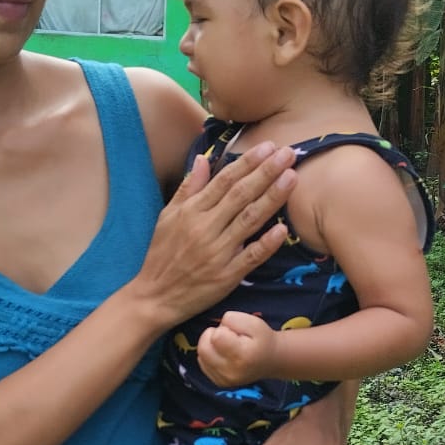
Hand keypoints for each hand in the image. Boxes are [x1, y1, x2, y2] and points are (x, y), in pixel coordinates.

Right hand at [133, 144, 296, 329]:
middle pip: (241, 195)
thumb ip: (189, 187)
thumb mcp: (168, 217)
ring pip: (249, 220)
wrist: (153, 297)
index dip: (247, 162)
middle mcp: (205, 228)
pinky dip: (266, 243)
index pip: (224, 181)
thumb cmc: (161, 254)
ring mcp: (217, 253)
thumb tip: (204, 158)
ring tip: (292, 178)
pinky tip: (283, 229)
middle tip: (289, 153)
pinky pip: (251, 257)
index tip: (268, 146)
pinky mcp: (226, 276)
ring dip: (272, 198)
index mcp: (191, 212)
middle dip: (266, 172)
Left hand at [197, 311, 276, 386]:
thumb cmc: (262, 339)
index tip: (237, 333)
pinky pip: (203, 363)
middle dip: (213, 336)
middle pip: (203, 348)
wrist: (272, 360)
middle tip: (229, 337)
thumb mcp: (254, 322)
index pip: (216, 336)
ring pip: (201, 355)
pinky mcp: (219, 382)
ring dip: (211, 346)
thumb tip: (216, 329)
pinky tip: (224, 354)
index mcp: (242, 357)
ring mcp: (224, 380)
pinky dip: (210, 355)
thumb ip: (232, 319)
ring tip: (227, 346)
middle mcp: (231, 372)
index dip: (224, 329)